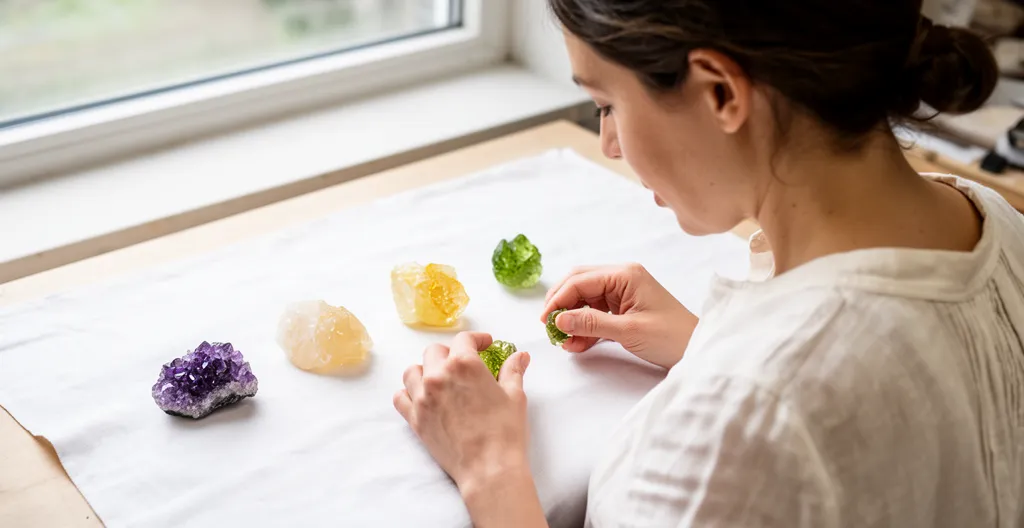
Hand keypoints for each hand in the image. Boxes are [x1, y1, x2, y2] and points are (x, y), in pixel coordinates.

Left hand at [394, 332, 531, 490]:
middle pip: (435, 352)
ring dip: (426, 370)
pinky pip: (400, 397)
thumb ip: (513, 371)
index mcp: (464, 365)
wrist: (488, 468)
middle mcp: (438, 376)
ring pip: (413, 371)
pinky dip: (408, 393)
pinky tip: (421, 396)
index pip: (464, 339)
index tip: (484, 344)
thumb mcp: (515, 396)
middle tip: (464, 363)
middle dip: (451, 353)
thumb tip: (520, 356)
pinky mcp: (415, 419)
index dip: (476, 339)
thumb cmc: (504, 432)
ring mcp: (422, 397)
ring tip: (440, 378)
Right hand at [541, 264, 696, 368]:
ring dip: (572, 319)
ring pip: (584, 300)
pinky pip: (595, 314)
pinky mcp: (623, 309)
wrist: (697, 351)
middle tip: (550, 327)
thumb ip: (591, 323)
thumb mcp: (628, 331)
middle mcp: (621, 278)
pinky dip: (584, 328)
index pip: (580, 280)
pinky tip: (576, 344)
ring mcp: (622, 293)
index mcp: (624, 275)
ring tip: (564, 342)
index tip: (545, 321)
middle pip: (579, 284)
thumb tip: (560, 319)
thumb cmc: (671, 337)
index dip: (558, 300)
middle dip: (561, 305)